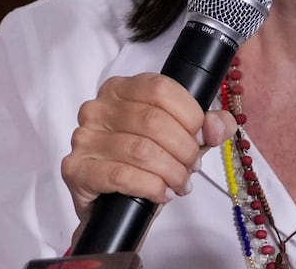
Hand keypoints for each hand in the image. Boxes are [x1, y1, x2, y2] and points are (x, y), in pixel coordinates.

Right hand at [60, 73, 234, 225]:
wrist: (112, 207)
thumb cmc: (143, 165)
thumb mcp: (180, 139)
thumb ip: (206, 126)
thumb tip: (218, 125)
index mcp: (120, 89)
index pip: (161, 89)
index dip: (190, 115)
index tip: (202, 137)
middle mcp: (98, 108)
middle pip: (154, 121)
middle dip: (184, 149)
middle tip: (192, 168)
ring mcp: (84, 137)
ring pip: (141, 150)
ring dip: (171, 172)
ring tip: (180, 184)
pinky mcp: (76, 168)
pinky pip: (121, 175)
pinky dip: (151, 187)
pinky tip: (161, 193)